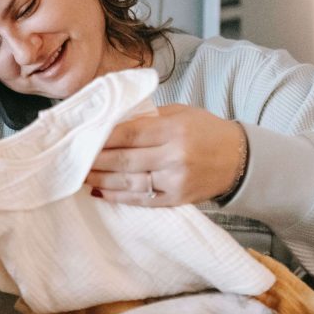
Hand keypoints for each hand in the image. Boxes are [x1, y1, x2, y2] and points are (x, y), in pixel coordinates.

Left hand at [84, 104, 245, 205]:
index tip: (82, 137)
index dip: (102, 138)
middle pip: (124, 160)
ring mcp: (175, 182)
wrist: (240, 159)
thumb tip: (110, 122)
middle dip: (95, 161)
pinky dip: (117, 197)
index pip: (129, 134)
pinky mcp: (177, 200)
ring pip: (129, 182)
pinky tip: (99, 192)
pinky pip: (141, 200)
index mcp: (174, 131)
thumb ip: (146, 117)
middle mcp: (175, 157)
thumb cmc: (206, 131)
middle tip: (73, 159)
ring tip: (80, 176)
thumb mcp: (180, 113)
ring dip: (100, 180)